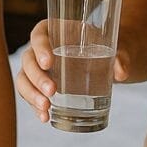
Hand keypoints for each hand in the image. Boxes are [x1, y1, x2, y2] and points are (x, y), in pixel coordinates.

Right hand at [15, 20, 130, 122]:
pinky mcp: (39, 85)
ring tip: (46, 108)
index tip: (49, 62)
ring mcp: (38, 68)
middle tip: (52, 91)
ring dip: (31, 94)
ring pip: (24, 79)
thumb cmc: (106, 47)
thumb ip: (120, 56)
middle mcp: (41, 48)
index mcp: (55, 29)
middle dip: (37, 77)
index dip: (40, 47)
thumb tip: (121, 73)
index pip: (39, 35)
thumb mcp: (115, 47)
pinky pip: (29, 94)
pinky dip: (34, 106)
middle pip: (29, 59)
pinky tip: (44, 117)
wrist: (105, 61)